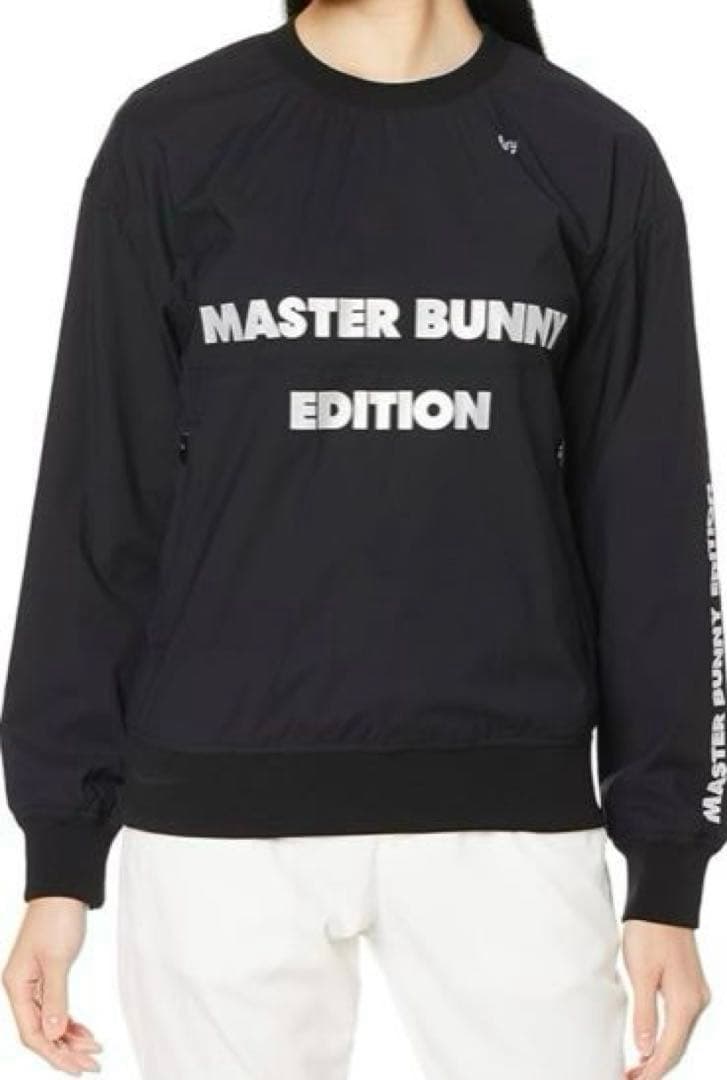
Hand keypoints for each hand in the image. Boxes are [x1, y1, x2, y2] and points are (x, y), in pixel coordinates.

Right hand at [2, 897, 102, 1074]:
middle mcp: (22, 989)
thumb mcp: (57, 959)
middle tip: (92, 1065)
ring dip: (71, 1038)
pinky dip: (71, 1022)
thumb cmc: (57, 918)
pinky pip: (56, 1008)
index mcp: (17, 986)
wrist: (64, 890)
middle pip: (40, 1033)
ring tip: (94, 1050)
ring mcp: (34, 983)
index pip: (32, 1033)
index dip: (55, 1053)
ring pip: (50, 1022)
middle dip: (65, 1051)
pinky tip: (86, 1032)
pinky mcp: (47, 976)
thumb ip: (55, 998)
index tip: (78, 1066)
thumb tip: (53, 1033)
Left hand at [623, 920, 710, 1078]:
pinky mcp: (690, 986)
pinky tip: (650, 1042)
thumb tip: (645, 1050)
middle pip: (677, 1047)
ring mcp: (697, 995)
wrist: (662, 903)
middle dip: (655, 1067)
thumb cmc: (648, 933)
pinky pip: (680, 1022)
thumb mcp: (640, 973)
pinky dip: (665, 1037)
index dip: (651, 1071)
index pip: (669, 1050)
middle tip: (629, 1078)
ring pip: (679, 1036)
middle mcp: (697, 1002)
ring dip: (660, 1054)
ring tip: (636, 1067)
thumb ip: (644, 1013)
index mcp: (686, 1003)